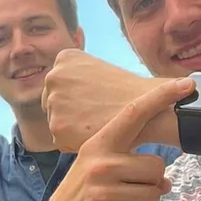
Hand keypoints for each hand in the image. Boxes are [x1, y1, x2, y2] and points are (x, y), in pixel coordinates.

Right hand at [33, 78, 194, 200]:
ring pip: (154, 195)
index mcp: (96, 146)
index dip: (161, 98)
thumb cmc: (80, 197)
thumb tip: (165, 181)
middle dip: (150, 183)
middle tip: (124, 192)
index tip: (187, 83)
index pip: (133, 116)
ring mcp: (102, 193)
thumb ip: (127, 164)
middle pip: (157, 166)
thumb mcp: (93, 169)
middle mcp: (99, 165)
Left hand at [43, 49, 174, 151]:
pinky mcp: (56, 126)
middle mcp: (53, 76)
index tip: (94, 100)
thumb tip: (63, 93)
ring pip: (56, 121)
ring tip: (97, 123)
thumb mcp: (97, 69)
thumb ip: (75, 78)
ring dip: (72, 127)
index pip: (58, 85)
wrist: (148, 108)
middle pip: (52, 102)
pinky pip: (60, 140)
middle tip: (95, 115)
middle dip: (69, 111)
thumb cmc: (129, 91)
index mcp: (64, 59)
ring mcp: (53, 102)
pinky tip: (94, 134)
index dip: (76, 97)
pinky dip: (74, 142)